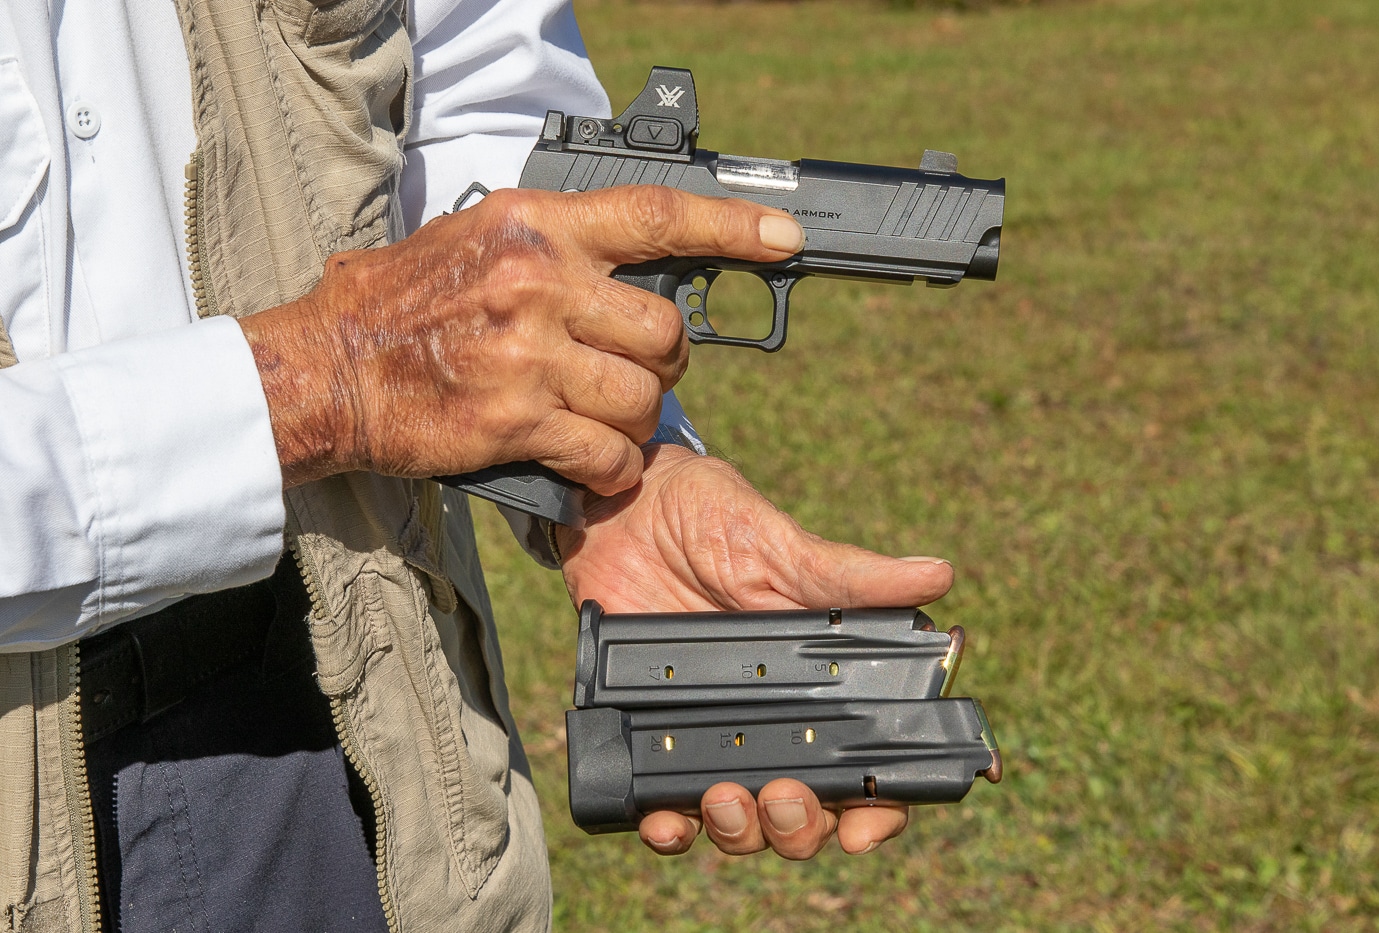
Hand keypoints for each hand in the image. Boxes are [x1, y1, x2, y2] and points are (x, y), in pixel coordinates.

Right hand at [238, 187, 805, 489]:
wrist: (328, 367)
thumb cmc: (402, 305)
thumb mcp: (479, 241)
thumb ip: (559, 250)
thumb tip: (634, 270)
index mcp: (537, 227)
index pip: (656, 215)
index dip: (731, 228)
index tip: (785, 238)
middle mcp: (540, 282)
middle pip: (665, 329)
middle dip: (664, 362)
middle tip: (634, 372)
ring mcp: (530, 353)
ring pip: (643, 397)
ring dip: (637, 420)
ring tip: (602, 421)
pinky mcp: (517, 420)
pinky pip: (609, 452)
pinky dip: (613, 467)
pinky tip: (592, 463)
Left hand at [556, 444, 953, 858]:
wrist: (621, 506)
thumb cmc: (712, 518)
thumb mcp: (780, 547)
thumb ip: (850, 577)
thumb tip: (940, 577)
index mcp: (820, 680)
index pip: (867, 762)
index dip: (877, 807)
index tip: (862, 825)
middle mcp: (772, 718)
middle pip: (807, 811)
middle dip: (801, 826)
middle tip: (783, 797)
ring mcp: (712, 731)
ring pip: (741, 822)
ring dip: (740, 831)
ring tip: (721, 798)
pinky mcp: (651, 734)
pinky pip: (663, 801)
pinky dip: (668, 827)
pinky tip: (662, 819)